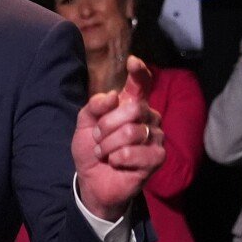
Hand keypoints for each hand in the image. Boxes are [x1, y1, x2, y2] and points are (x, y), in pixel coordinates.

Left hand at [72, 74, 165, 222]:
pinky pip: (133, 153)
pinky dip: (117, 159)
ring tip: (105, 153)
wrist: (93, 179)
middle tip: (97, 138)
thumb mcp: (84, 124)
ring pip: (131, 132)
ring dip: (108, 145)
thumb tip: (113, 95)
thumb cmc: (92, 149)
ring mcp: (155, 137)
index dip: (139, 72)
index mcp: (131, 105)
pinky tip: (116, 163)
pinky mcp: (157, 157)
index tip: (132, 62)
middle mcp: (148, 117)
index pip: (141, 84)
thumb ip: (94, 106)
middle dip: (107, 125)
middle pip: (133, 108)